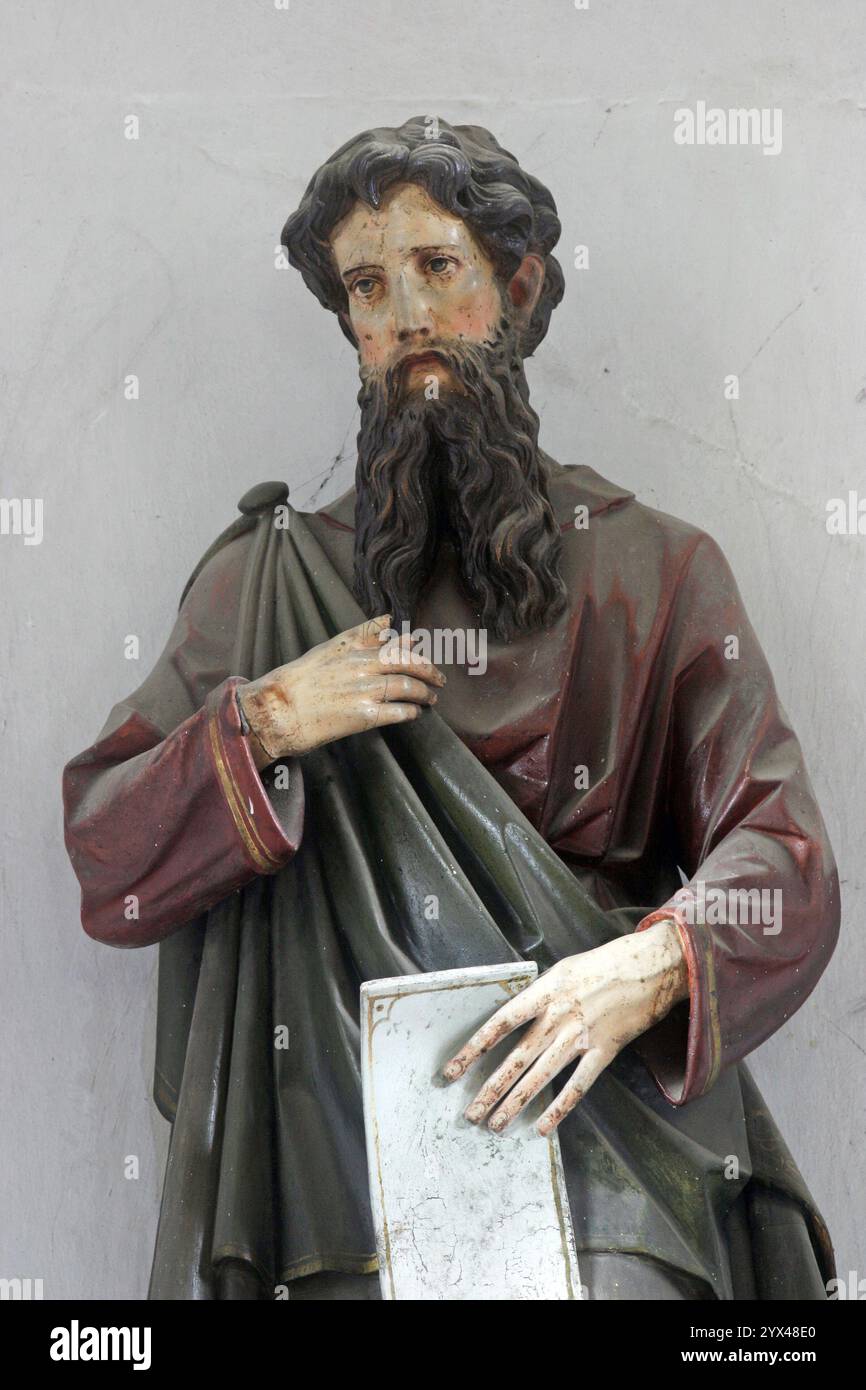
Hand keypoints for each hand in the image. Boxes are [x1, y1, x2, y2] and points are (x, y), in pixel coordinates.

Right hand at [238, 614, 444, 763]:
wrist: (280, 708)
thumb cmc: (300, 679)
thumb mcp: (330, 648)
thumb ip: (361, 635)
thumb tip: (389, 620)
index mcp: (355, 649)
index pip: (397, 645)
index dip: (417, 652)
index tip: (424, 655)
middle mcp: (363, 667)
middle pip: (409, 665)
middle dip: (429, 672)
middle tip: (439, 681)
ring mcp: (365, 691)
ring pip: (408, 687)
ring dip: (425, 694)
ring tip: (430, 699)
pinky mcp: (364, 716)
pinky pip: (398, 712)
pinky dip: (411, 712)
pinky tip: (414, 714)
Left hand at [441, 920, 688, 1136]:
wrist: (650, 967)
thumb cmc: (603, 965)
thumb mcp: (562, 970)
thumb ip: (538, 994)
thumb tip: (515, 1016)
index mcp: (544, 992)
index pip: (499, 1024)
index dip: (474, 1049)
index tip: (453, 1070)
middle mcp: (558, 1016)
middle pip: (516, 1059)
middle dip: (490, 1089)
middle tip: (470, 1113)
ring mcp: (581, 1036)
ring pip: (540, 1077)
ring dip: (515, 1103)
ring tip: (495, 1124)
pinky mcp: (603, 1051)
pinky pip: (576, 1086)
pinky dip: (558, 1109)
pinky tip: (540, 1127)